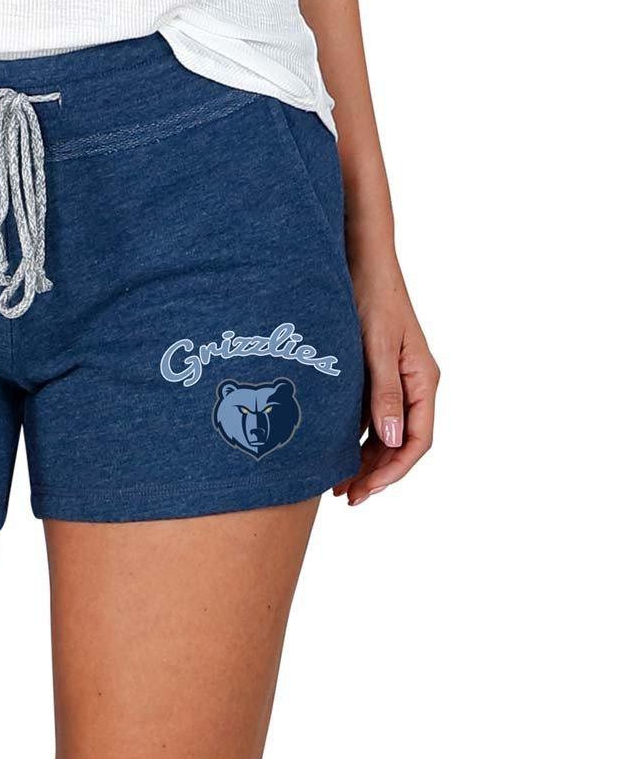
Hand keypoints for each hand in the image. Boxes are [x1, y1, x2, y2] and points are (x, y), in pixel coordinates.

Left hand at [336, 256, 439, 505]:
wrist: (361, 262)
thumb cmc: (371, 298)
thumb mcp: (377, 347)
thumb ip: (384, 393)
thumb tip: (392, 441)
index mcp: (423, 379)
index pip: (418, 440)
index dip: (394, 471)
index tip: (367, 490)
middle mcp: (414, 383)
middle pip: (401, 442)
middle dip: (376, 473)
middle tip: (346, 496)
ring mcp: (396, 378)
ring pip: (385, 432)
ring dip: (364, 459)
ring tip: (337, 483)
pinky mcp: (376, 372)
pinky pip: (372, 414)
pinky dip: (356, 435)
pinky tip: (334, 450)